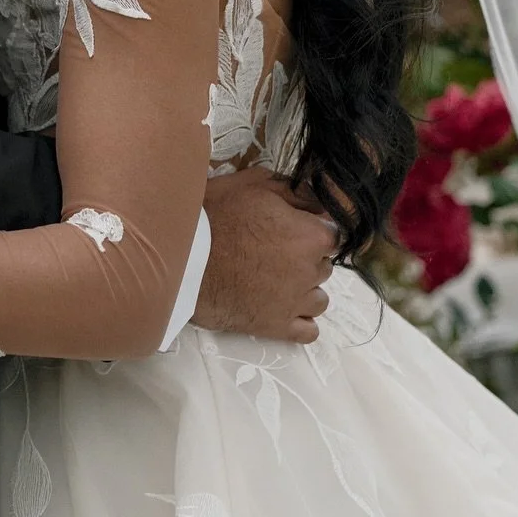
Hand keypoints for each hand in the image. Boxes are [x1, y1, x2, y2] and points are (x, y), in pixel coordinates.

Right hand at [193, 168, 335, 343]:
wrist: (184, 256)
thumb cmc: (217, 215)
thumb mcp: (255, 184)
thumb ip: (295, 192)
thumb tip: (318, 202)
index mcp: (311, 236)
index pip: (333, 234)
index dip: (313, 229)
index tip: (294, 227)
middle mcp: (311, 271)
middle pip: (324, 266)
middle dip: (307, 259)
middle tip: (275, 250)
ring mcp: (295, 303)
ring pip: (319, 299)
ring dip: (305, 290)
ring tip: (277, 280)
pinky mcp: (276, 327)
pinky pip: (308, 331)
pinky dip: (302, 321)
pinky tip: (285, 308)